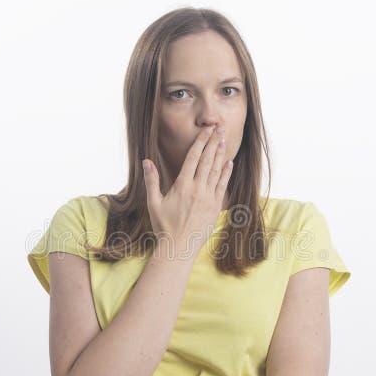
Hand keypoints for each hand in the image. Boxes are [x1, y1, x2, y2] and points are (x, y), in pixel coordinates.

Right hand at [142, 125, 233, 256]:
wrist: (179, 247)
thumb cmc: (164, 226)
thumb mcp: (153, 202)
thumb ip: (152, 180)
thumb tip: (146, 161)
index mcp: (182, 185)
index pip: (193, 158)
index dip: (200, 142)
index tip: (206, 130)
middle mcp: (197, 189)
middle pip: (207, 160)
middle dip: (213, 142)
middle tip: (219, 128)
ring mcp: (208, 197)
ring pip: (216, 171)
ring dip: (220, 154)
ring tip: (224, 139)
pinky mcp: (215, 207)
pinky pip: (222, 185)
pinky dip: (226, 173)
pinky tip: (229, 163)